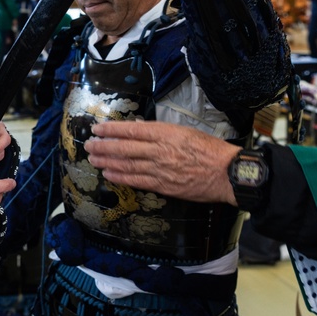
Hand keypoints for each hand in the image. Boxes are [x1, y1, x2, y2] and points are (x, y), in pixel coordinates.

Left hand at [85, 120, 239, 205]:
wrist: (227, 173)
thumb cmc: (211, 150)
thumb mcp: (186, 132)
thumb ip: (163, 132)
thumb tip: (139, 131)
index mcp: (166, 134)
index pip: (132, 130)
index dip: (112, 130)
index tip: (98, 128)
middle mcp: (160, 151)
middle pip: (124, 148)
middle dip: (103, 146)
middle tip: (89, 144)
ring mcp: (160, 170)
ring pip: (126, 165)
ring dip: (106, 162)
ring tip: (93, 159)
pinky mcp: (163, 186)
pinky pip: (137, 181)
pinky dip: (120, 177)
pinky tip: (109, 174)